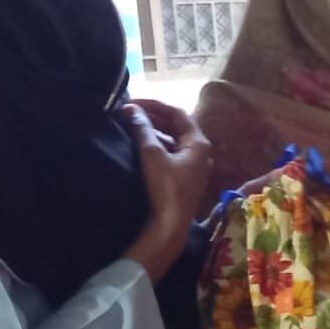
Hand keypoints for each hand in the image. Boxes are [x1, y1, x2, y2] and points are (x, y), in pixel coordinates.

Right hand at [121, 101, 213, 280]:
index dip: (155, 105)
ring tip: (130, 126)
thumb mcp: (152, 155)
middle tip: (129, 113)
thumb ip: (143, 129)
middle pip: (176, 126)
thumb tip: (131, 109)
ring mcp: (194, 166)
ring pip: (173, 140)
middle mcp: (201, 152)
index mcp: (199, 143)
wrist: (170, 225)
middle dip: (153, 117)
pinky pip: (171, 154)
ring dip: (153, 132)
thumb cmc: (165, 188)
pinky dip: (156, 146)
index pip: (177, 113)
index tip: (133, 103)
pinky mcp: (185, 178)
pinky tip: (139, 145)